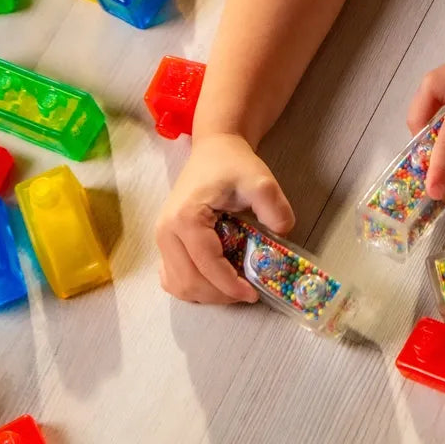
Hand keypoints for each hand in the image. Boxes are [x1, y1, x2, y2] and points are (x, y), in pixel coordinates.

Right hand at [156, 133, 294, 303]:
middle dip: (220, 295)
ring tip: (234, 286)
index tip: (253, 294)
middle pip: (189, 281)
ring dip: (207, 294)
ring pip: (178, 285)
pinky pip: (173, 277)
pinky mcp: (165, 241)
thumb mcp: (261, 181)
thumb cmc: (235, 164)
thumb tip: (282, 236)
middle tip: (247, 293)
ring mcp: (162, 238)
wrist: (215, 149)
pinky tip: (216, 279)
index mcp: (186, 218)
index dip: (230, 285)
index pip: (207, 265)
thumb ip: (274, 208)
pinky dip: (194, 286)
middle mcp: (166, 231)